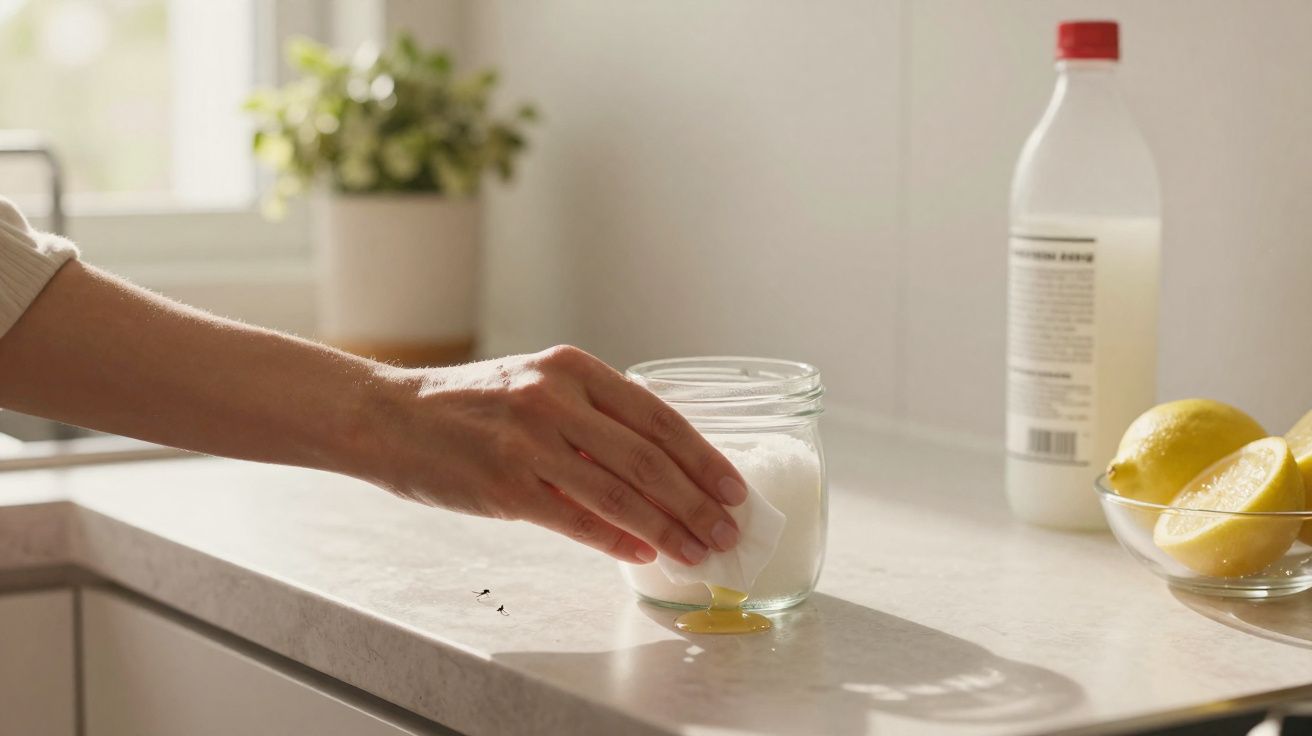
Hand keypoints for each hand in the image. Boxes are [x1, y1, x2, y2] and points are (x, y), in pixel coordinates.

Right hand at [364, 346, 749, 564]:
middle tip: (729, 532)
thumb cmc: (468, 407)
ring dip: (668, 529)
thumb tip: (659, 468)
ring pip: (619, 494)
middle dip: (697, 503)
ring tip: (698, 553)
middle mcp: (555, 399)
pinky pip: (575, 520)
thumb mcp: (535, 387)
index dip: (702, 457)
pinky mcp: (504, 486)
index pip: (657, 416)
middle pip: (648, 459)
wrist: (389, 417)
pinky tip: (644, 554)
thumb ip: (592, 417)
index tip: (733, 488)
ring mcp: (529, 443)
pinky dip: (616, 541)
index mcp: (572, 368)